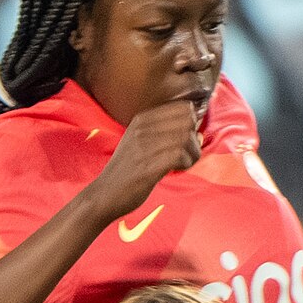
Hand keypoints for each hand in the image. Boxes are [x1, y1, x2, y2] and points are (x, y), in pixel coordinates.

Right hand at [89, 98, 204, 222]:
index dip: (192, 124)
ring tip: (184, 163)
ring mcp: (144, 146)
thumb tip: (199, 134)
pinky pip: (180, 155)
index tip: (186, 140)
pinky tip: (179, 169)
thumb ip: (166, 135)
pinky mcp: (148, 165)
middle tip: (188, 154)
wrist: (103, 195)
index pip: (182, 107)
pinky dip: (186, 163)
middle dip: (194, 139)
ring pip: (187, 137)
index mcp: (141, 119)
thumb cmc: (127, 171)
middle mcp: (142, 128)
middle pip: (188, 121)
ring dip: (193, 153)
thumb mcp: (139, 144)